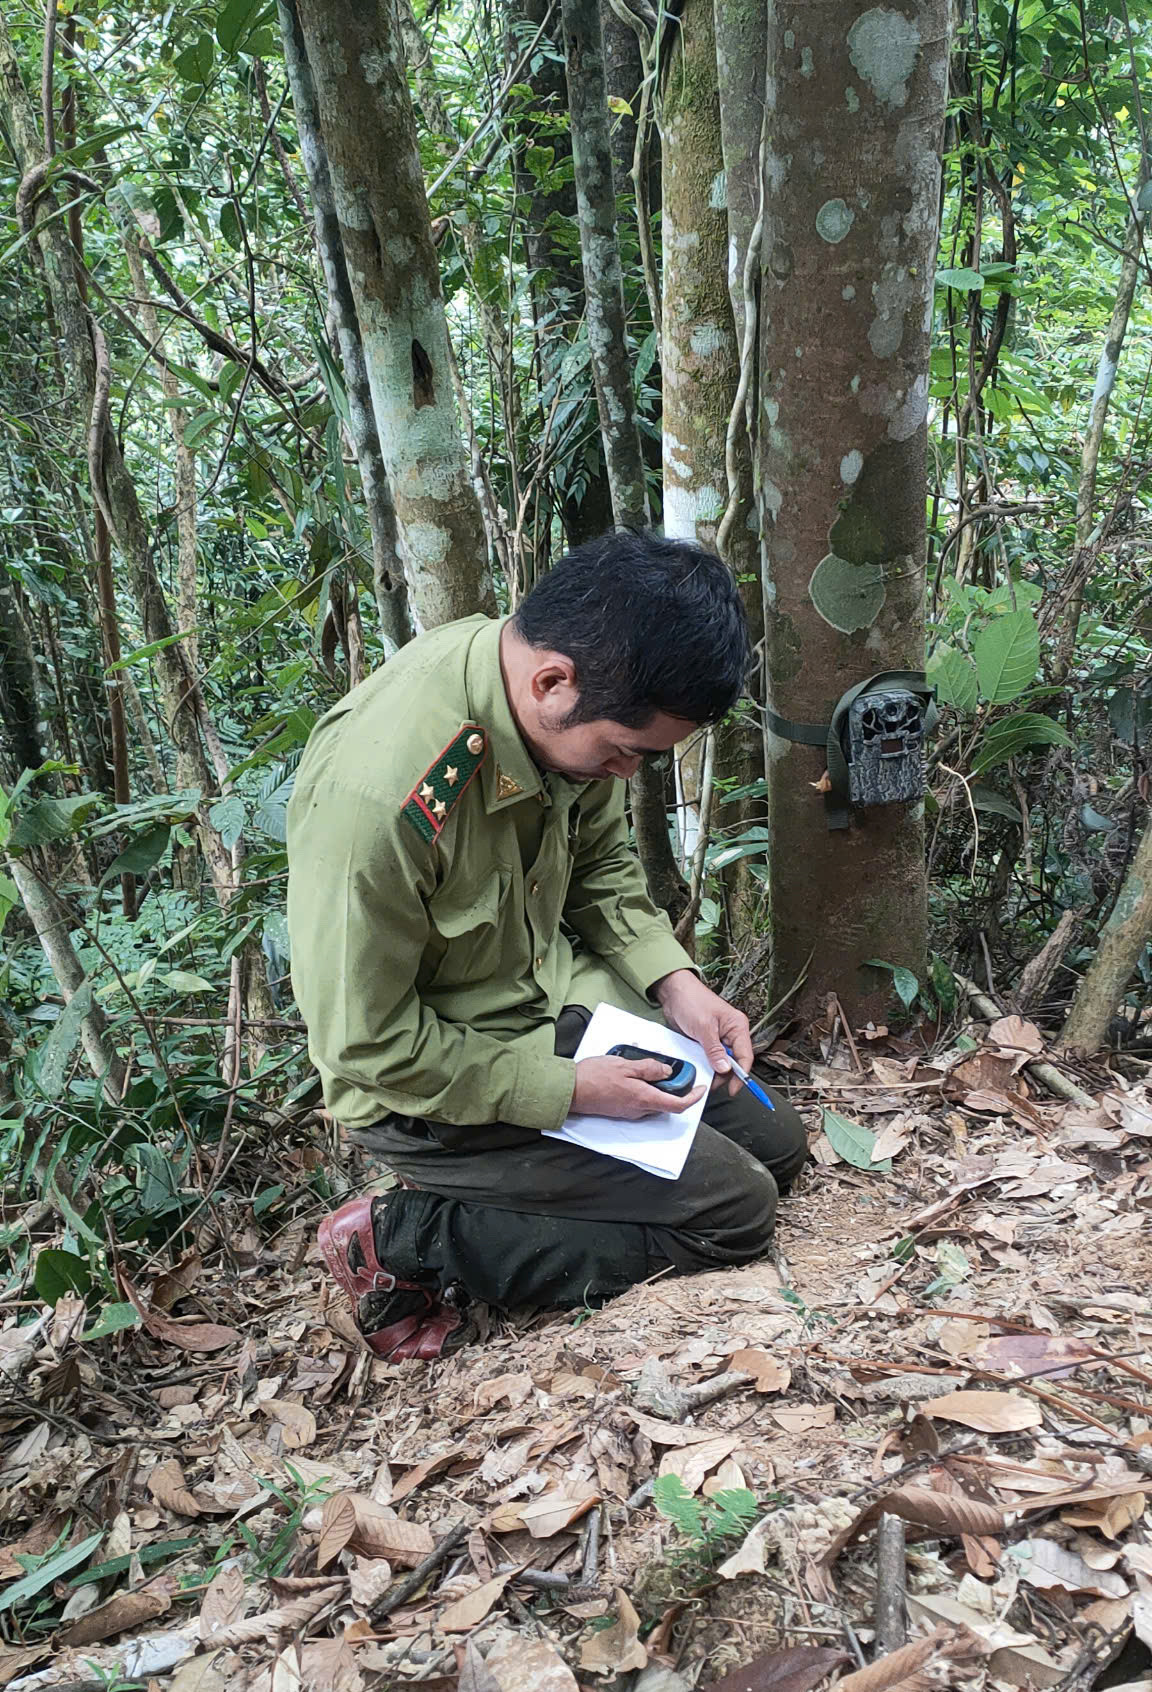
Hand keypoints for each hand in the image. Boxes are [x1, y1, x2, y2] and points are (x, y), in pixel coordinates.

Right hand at [572, 1055, 705, 1119]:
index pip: (677, 1105)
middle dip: (674, 1087)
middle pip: (667, 1103)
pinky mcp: (621, 1110)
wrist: (570, 1091)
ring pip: (653, 1101)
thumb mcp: (625, 1064)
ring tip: (646, 1067)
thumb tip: (667, 1071)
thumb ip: (649, 1068)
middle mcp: (639, 1109)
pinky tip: (633, 1074)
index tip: (701, 1089)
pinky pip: (640, 1101)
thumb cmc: (593, 1077)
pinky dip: (644, 1089)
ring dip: (657, 1087)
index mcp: (643, 1098)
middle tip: (671, 1069)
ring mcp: (629, 1112)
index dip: (693, 1098)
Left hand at [653, 969, 752, 1096]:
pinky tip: (699, 1069)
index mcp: (737, 1027)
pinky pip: (710, 1058)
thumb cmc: (692, 1001)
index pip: (745, 1056)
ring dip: (714, 1071)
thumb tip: (724, 1069)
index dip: (741, 1075)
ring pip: (722, 1062)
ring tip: (704, 1076)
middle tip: (712, 1083)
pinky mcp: (707, 1041)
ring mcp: (719, 1038)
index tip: (733, 1089)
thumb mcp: (704, 1027)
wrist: (673, 992)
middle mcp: (731, 1033)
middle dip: (725, 1075)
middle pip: (734, 1062)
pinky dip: (706, 1065)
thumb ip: (714, 1050)